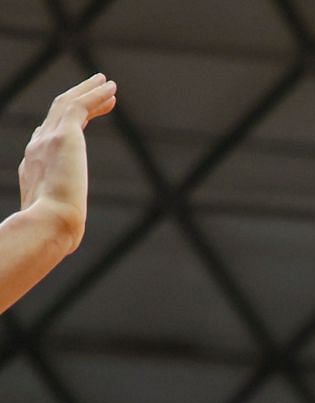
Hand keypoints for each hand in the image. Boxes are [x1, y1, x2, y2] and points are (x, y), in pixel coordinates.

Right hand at [17, 73, 116, 251]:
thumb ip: (59, 218)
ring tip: (106, 83)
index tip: (79, 120)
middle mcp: (36, 149)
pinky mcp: (63, 135)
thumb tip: (65, 236)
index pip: (46, 138)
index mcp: (32, 169)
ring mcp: (47, 140)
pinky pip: (79, 105)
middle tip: (95, 89)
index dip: (65, 126)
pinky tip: (110, 89)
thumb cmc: (54, 232)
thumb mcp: (56, 223)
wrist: (49, 224)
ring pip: (66, 103)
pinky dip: (94, 95)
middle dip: (75, 99)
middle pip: (55, 115)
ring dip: (87, 91)